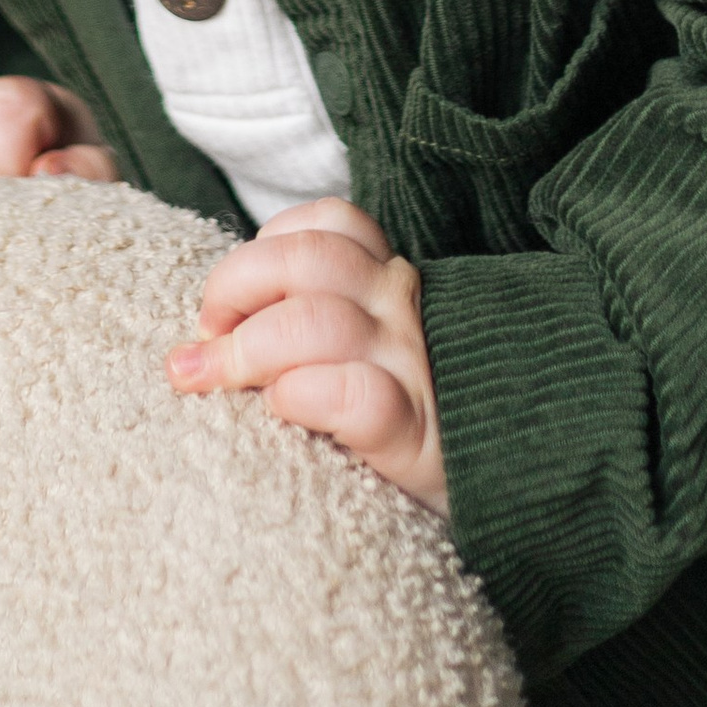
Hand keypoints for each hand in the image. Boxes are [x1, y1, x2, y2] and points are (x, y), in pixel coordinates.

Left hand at [167, 198, 446, 516]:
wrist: (504, 483)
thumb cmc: (402, 417)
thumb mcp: (364, 348)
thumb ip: (303, 322)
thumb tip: (201, 343)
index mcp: (389, 280)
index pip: (327, 223)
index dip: (262, 247)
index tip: (230, 304)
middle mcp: (402, 307)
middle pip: (307, 258)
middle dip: (233, 287)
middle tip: (204, 343)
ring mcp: (411, 365)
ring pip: (317, 320)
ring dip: (247, 348)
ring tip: (215, 382)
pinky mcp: (416, 434)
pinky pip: (353, 394)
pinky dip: (300, 394)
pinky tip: (283, 411)